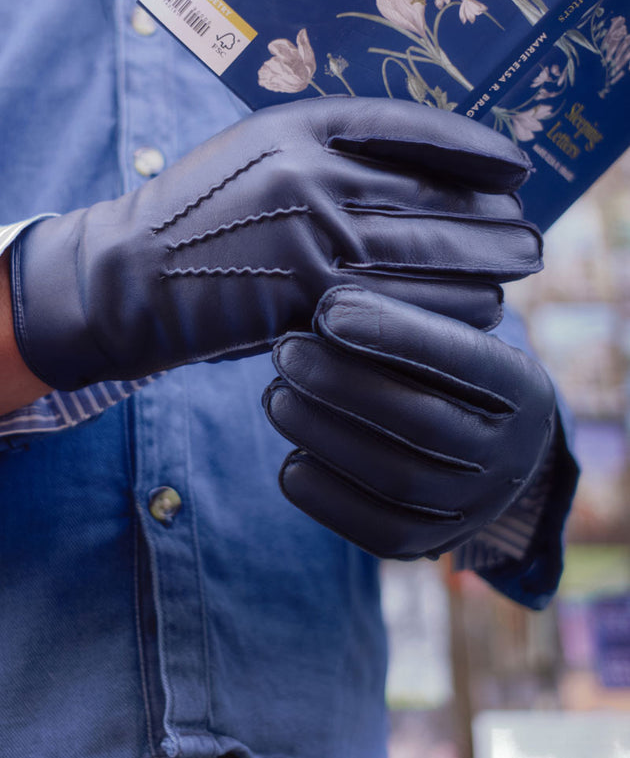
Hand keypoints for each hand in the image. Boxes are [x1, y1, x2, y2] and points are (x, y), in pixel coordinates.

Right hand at [12, 97, 541, 389]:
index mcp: (297, 124)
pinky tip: (481, 310)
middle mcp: (310, 171)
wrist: (128, 274)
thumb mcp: (256, 152)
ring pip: (427, 251)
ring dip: (486, 263)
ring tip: (519, 268)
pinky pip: (400, 303)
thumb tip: (421, 168)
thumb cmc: (198, 214)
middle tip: (533, 233)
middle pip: (432, 193)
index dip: (474, 144)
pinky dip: (450, 308)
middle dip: (495, 217)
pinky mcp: (304, 297)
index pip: (411, 126)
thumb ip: (328, 149)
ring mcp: (308, 235)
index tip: (516, 165)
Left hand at [264, 287, 556, 559]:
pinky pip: (382, 531)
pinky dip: (330, 500)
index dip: (393, 333)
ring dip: (327, 436)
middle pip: (424, 421)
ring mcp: (477, 506)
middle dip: (344, 383)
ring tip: (277, 397)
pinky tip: (291, 464)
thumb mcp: (457, 335)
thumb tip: (329, 299)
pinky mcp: (436, 542)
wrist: (492, 452)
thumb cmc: (452, 373)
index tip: (328, 309)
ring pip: (399, 478)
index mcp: (524, 389)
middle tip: (286, 351)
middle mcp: (512, 454)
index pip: (463, 358)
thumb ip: (409, 316)